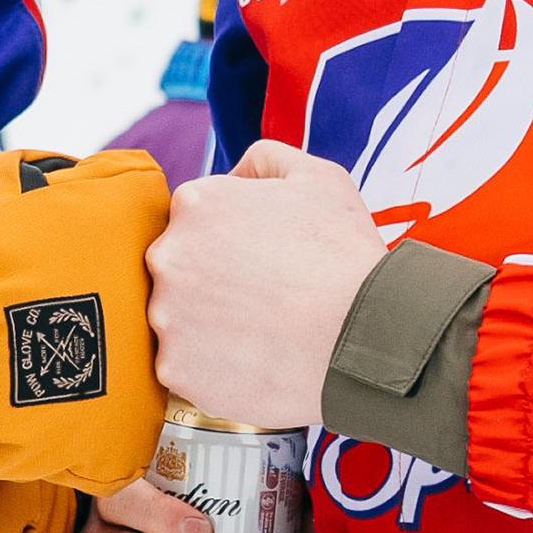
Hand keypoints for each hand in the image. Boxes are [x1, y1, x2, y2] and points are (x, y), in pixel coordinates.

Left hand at [151, 141, 394, 428]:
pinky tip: (254, 363)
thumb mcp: (316, 177)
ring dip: (210, 328)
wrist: (365, 338)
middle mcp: (168, 257)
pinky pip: (185, 368)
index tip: (261, 264)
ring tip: (262, 335)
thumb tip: (235, 175)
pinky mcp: (175, 369)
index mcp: (195, 204)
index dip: (230, 244)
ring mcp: (166, 316)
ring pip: (179, 322)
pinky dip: (213, 370)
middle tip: (263, 301)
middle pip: (179, 271)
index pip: (194, 223)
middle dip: (213, 284)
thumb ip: (263, 161)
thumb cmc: (345, 257)